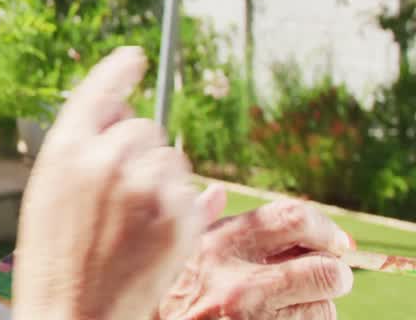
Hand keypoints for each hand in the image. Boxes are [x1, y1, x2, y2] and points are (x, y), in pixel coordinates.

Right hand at [13, 47, 216, 319]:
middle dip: (138, 150)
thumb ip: (81, 152)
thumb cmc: (55, 258)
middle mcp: (105, 159)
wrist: (73, 314)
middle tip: (119, 194)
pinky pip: (190, 191)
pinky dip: (179, 208)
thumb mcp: (49, 194)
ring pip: (171, 158)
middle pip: (142, 127)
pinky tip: (151, 235)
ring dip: (160, 180)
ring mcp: (145, 187)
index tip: (136, 57)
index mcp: (65, 150)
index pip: (99, 91)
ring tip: (131, 222)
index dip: (119, 71)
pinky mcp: (178, 217)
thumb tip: (130, 119)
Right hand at [156, 200, 353, 318]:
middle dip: (334, 275)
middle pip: (327, 268)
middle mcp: (238, 278)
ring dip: (315, 307)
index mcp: (219, 242)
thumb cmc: (165, 294)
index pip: (294, 218)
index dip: (325, 229)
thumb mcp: (178, 252)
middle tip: (325, 278)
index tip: (334, 242)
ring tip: (287, 306)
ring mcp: (253, 317)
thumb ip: (202, 221)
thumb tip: (217, 192)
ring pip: (324, 308)